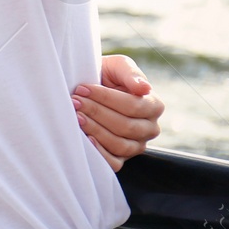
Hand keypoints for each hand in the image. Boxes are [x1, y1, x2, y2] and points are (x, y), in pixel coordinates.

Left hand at [73, 54, 163, 170]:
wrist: (89, 88)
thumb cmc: (106, 75)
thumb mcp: (118, 66)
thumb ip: (131, 73)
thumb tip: (144, 88)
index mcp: (153, 106)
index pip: (133, 106)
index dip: (107, 98)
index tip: (82, 88)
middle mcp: (149, 128)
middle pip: (126, 126)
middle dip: (97, 113)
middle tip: (74, 102)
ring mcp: (136, 145)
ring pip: (120, 145)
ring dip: (95, 130)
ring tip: (76, 116)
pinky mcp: (121, 158)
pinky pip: (114, 163)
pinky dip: (100, 153)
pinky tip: (86, 139)